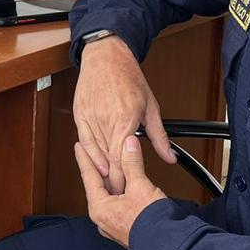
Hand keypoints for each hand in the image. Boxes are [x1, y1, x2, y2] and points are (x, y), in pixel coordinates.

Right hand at [73, 37, 175, 192]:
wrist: (106, 56)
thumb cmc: (129, 77)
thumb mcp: (151, 106)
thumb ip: (159, 136)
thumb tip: (170, 157)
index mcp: (126, 119)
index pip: (122, 158)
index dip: (123, 178)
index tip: (127, 190)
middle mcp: (106, 119)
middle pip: (107, 158)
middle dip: (112, 179)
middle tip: (118, 193)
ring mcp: (90, 116)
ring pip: (95, 151)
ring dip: (100, 169)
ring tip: (106, 183)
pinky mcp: (80, 113)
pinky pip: (83, 139)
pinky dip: (89, 153)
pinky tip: (94, 162)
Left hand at [75, 137, 166, 247]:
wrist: (169, 245)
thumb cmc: (152, 223)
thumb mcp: (140, 186)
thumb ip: (132, 163)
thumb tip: (128, 145)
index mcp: (99, 209)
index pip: (89, 177)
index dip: (84, 158)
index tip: (79, 147)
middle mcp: (103, 219)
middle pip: (98, 187)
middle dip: (98, 168)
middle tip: (93, 151)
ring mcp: (114, 225)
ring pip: (110, 196)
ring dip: (112, 179)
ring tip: (111, 164)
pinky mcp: (127, 228)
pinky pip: (120, 204)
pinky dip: (121, 191)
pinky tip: (127, 184)